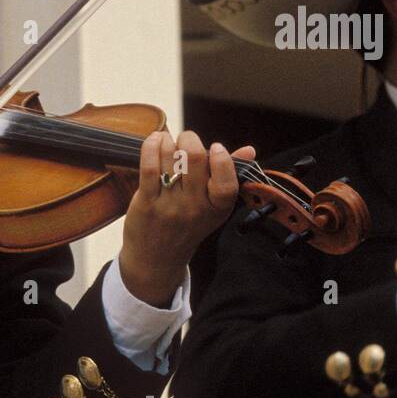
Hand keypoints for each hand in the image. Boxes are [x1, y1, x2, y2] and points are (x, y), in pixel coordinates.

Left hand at [119, 130, 255, 306]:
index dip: (223, 160)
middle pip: (194, 160)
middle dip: (189, 139)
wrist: (157, 258)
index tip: (216, 147)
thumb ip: (229, 176)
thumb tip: (249, 150)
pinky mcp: (147, 203)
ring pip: (171, 159)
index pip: (227, 184)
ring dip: (169, 141)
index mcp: (217, 208)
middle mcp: (195, 208)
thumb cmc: (187, 225)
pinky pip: (149, 167)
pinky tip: (155, 140)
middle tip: (186, 140)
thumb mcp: (213, 207)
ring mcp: (170, 206)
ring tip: (168, 141)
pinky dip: (152, 147)